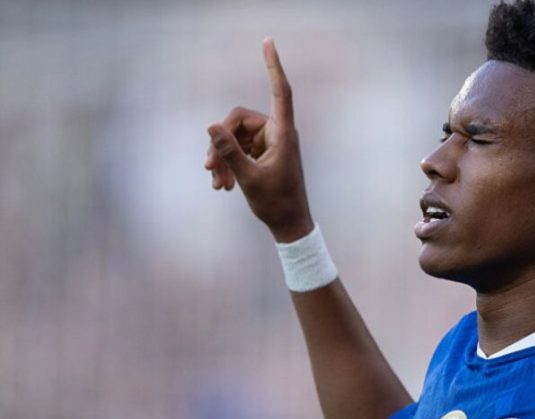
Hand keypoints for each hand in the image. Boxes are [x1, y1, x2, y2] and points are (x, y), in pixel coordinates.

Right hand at [204, 38, 312, 242]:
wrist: (290, 226)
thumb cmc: (276, 203)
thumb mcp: (248, 178)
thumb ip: (229, 152)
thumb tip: (210, 125)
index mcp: (283, 133)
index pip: (280, 92)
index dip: (273, 66)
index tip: (267, 41)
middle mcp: (277, 133)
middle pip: (239, 121)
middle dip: (221, 142)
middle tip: (209, 168)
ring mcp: (269, 143)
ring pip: (235, 138)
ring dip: (223, 159)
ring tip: (218, 184)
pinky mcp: (262, 154)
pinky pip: (238, 150)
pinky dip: (228, 165)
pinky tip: (221, 186)